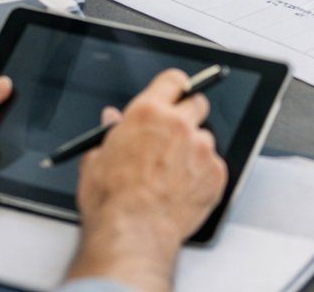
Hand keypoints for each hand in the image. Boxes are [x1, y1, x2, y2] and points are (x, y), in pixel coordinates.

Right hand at [68, 69, 226, 288]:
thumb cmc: (111, 200)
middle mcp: (179, 124)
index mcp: (149, 112)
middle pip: (198, 103)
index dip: (174, 88)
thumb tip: (112, 119)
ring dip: (193, 151)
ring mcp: (201, 148)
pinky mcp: (216, 173)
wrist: (133, 233)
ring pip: (205, 139)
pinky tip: (182, 191)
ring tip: (172, 177)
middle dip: (188, 115)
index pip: (174, 81)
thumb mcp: (97, 159)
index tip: (175, 95)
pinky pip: (213, 167)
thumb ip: (111, 133)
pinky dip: (201, 176)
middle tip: (176, 135)